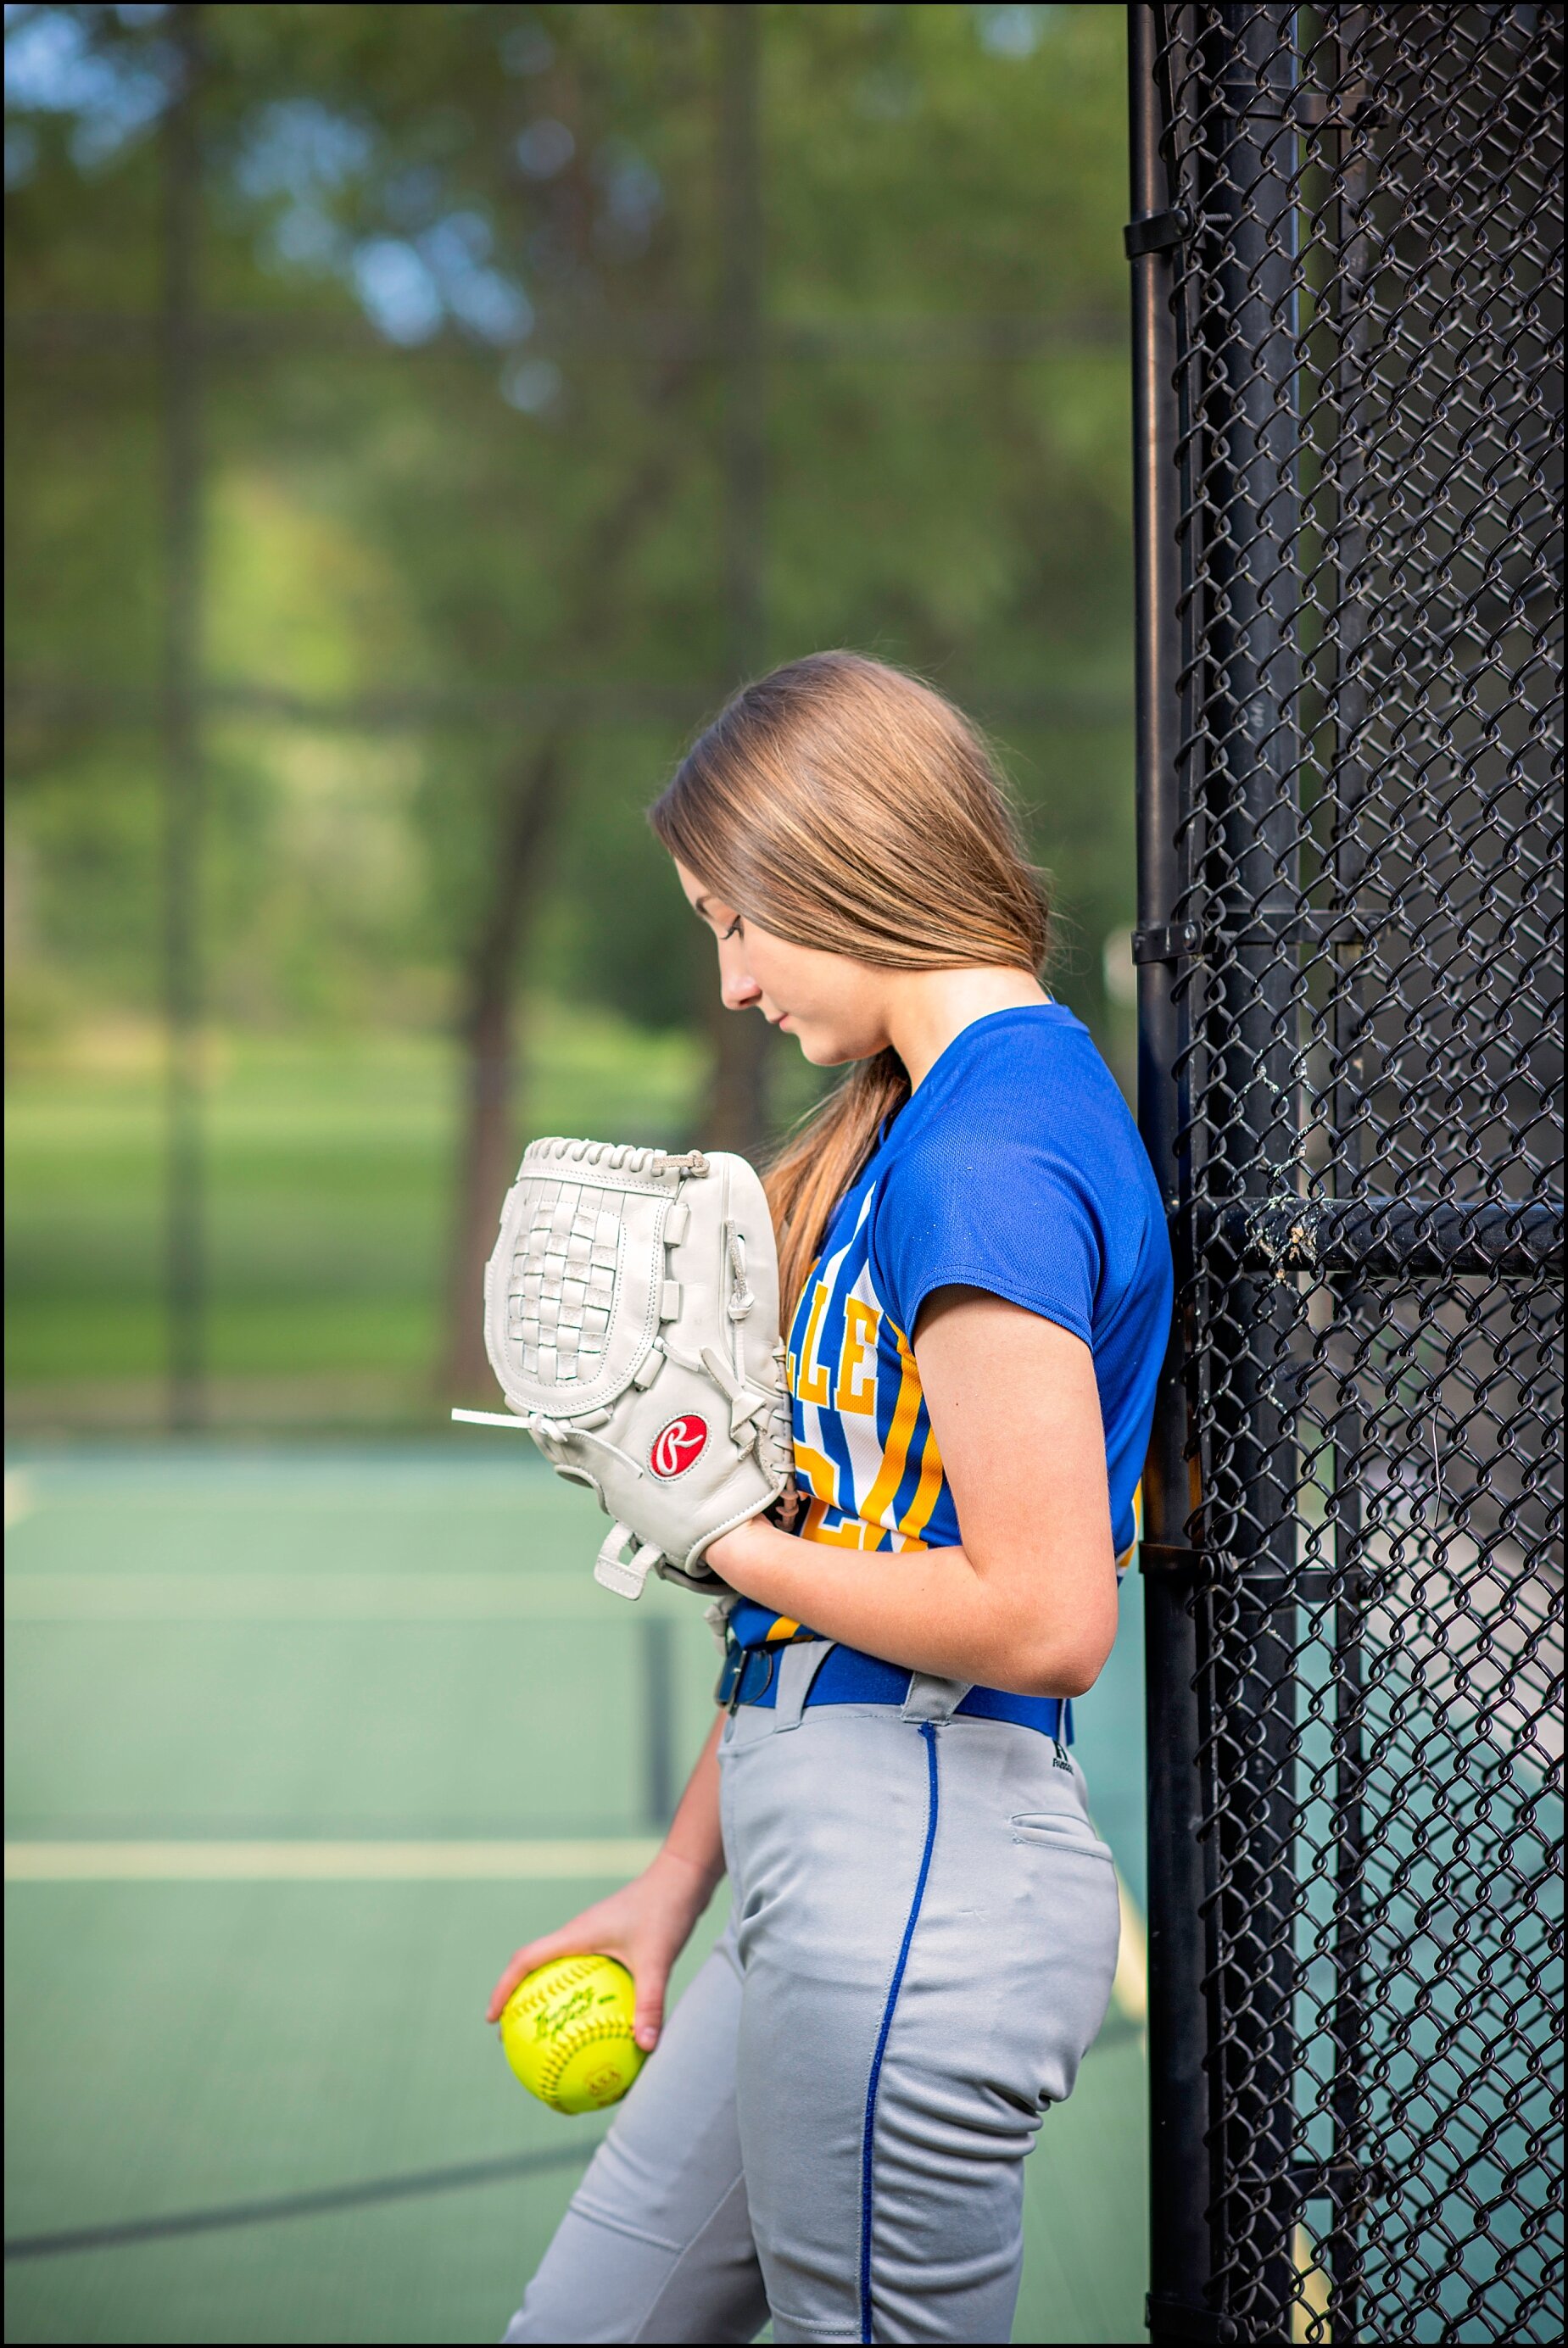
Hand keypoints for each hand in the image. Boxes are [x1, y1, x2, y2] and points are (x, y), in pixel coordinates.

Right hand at [485, 1847, 716, 2052]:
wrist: (685, 1874)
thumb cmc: (667, 1909)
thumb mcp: (658, 1959)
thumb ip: (650, 2002)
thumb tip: (647, 2047)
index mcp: (576, 1934)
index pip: (525, 1961)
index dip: (503, 1989)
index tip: (492, 2021)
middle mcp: (579, 1934)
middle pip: (534, 1967)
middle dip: (518, 2000)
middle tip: (513, 2038)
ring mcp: (595, 1935)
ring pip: (559, 1969)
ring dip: (548, 1998)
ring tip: (550, 2037)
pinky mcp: (613, 1938)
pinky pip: (586, 1972)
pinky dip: (582, 1996)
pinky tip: (601, 2023)